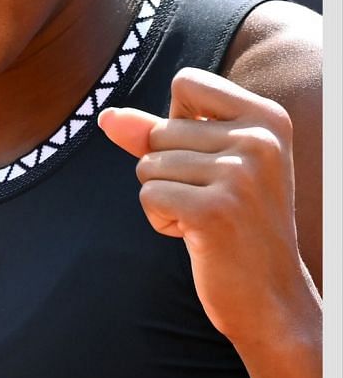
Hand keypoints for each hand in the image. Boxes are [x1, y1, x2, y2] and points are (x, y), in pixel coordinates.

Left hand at [97, 67, 315, 348]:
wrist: (271, 296)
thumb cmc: (236, 223)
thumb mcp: (206, 166)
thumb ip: (156, 134)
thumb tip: (107, 116)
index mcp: (268, 117)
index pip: (186, 82)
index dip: (175, 119)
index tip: (207, 155)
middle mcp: (260, 140)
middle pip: (159, 130)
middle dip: (169, 169)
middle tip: (213, 201)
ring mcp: (240, 175)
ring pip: (149, 165)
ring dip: (165, 197)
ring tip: (207, 218)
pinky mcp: (214, 210)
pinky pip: (148, 196)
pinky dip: (161, 219)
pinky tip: (197, 236)